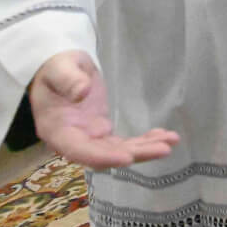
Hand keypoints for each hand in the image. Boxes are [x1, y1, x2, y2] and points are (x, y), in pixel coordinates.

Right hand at [30, 51, 178, 169]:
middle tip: (163, 149)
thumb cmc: (56, 68)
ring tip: (171, 141)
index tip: (126, 158)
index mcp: (56, 129)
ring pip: (118, 151)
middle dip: (134, 153)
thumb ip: (68, 79)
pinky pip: (124, 143)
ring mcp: (89, 137)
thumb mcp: (59, 68)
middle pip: (104, 155)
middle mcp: (72, 140)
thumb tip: (82, 92)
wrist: (60, 70)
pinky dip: (144, 141)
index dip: (101, 157)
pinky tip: (165, 136)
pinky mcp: (102, 132)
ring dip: (145, 149)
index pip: (77, 150)